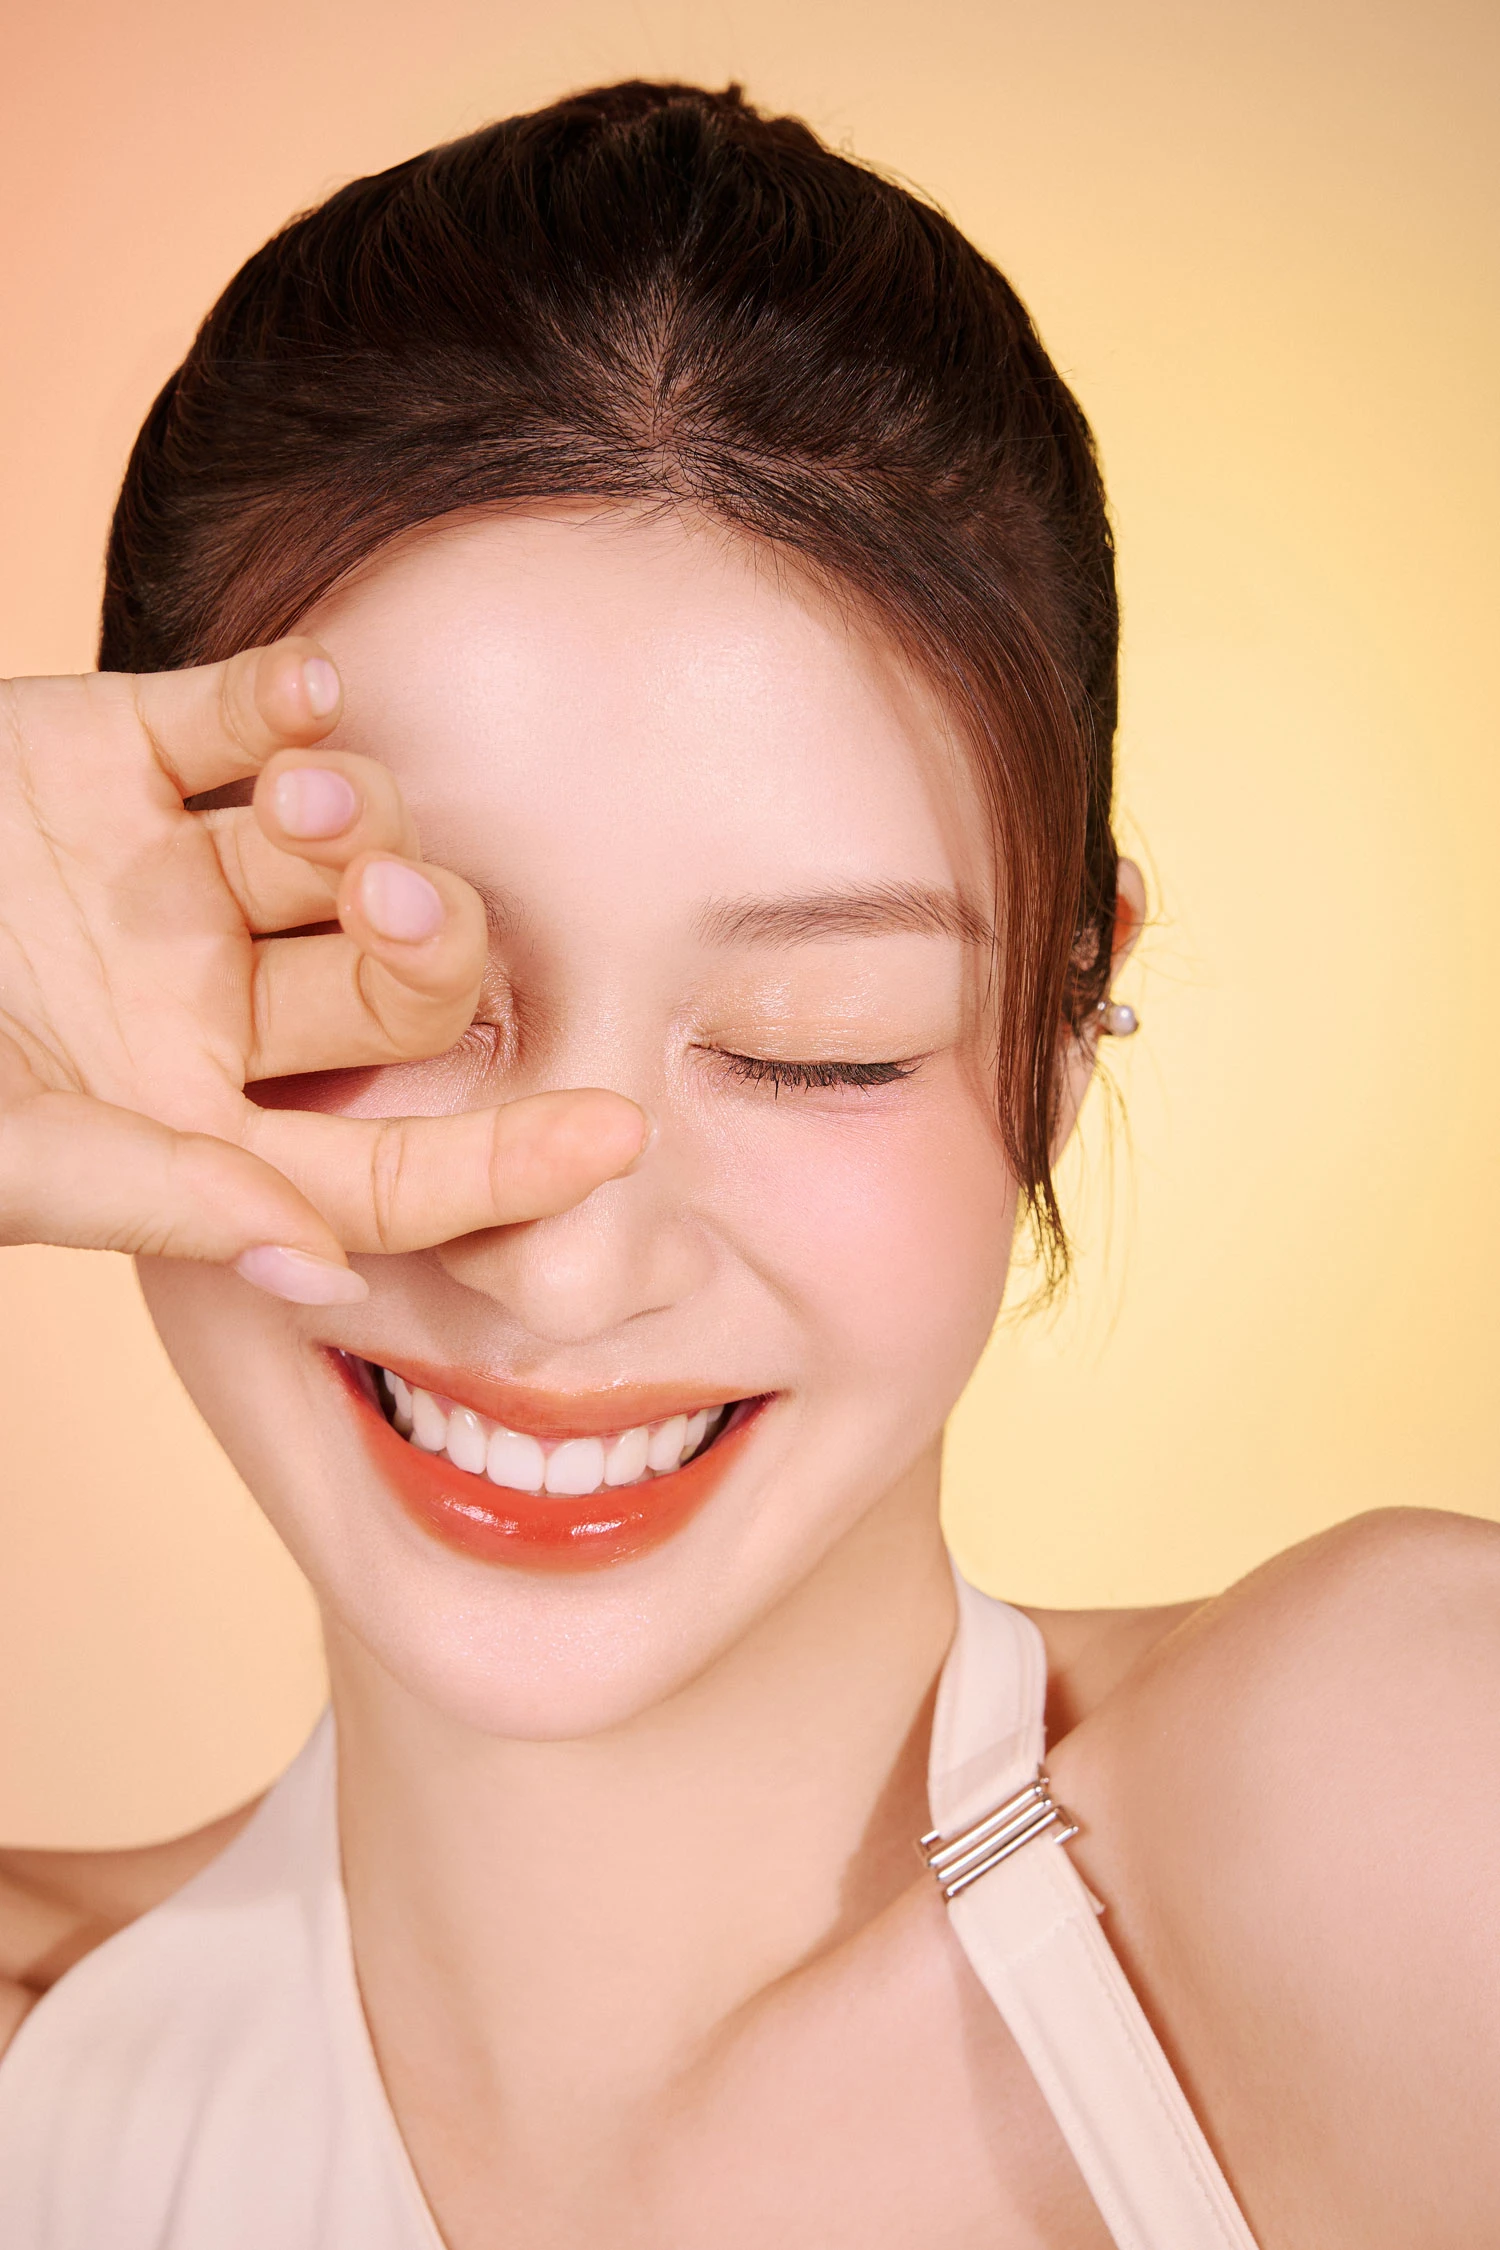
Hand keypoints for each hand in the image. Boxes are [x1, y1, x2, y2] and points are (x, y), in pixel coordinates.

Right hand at [0, 638, 647, 1301]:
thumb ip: (148, 1196)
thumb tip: (320, 1273)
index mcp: (194, 1128)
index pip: (390, 1166)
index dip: (502, 1160)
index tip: (621, 1130)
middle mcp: (207, 1006)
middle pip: (397, 992)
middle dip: (421, 951)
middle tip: (391, 913)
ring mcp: (166, 874)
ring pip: (339, 841)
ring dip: (346, 818)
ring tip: (286, 804)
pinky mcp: (106, 747)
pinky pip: (245, 712)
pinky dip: (287, 701)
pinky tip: (305, 699)